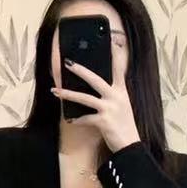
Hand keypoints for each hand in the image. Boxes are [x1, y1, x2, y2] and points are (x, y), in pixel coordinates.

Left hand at [50, 39, 139, 153]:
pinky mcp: (104, 121)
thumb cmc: (124, 126)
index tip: (112, 41)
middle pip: (95, 79)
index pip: (119, 69)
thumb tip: (94, 88)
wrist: (131, 147)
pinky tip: (70, 120)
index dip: (116, 55)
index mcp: (122, 92)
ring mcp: (110, 109)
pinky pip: (85, 118)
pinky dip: (76, 119)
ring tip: (55, 91)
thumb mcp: (122, 107)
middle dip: (80, 70)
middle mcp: (117, 97)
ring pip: (85, 97)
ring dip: (68, 94)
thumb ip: (111, 96)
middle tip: (67, 62)